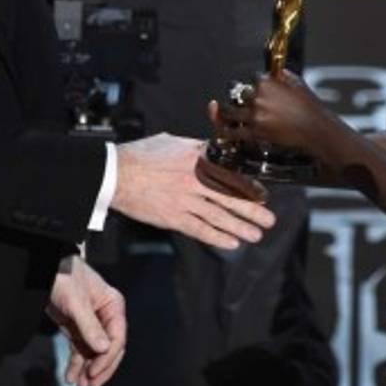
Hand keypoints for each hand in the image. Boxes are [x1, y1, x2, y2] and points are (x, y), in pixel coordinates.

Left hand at [47, 256, 126, 385]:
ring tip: (79, 385)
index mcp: (113, 305)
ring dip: (88, 369)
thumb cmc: (63, 275)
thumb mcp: (75, 301)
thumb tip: (104, 348)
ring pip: (95, 353)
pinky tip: (71, 376)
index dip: (107, 357)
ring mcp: (92, 323)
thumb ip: (89, 325)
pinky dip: (77, 364)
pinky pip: (81, 350)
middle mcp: (106, 316)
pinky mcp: (78, 328)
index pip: (117, 337)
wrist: (44, 268)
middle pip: (109, 348)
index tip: (94, 371)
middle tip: (90, 384)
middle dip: (100, 367)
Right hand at [112, 133, 275, 249]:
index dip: (248, 185)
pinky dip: (217, 237)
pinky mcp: (173, 217)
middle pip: (230, 197)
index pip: (229, 172)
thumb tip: (212, 148)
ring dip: (241, 227)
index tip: (262, 193)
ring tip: (256, 234)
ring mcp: (184, 200)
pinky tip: (232, 243)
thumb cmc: (141, 155)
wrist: (115, 174)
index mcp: (196, 158)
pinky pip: (200, 229)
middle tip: (269, 218)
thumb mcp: (173, 142)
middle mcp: (194, 180)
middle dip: (253, 210)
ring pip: (219, 216)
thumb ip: (195, 146)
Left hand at [208, 72, 344, 159]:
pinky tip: (224, 130)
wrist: (315, 129)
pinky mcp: (255, 132)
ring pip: (229, 112)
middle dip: (235, 96)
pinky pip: (233, 131)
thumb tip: (273, 72)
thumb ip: (281, 75)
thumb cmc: (309, 106)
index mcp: (267, 82)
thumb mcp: (297, 82)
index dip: (252, 84)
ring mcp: (255, 115)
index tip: (252, 88)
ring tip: (224, 113)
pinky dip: (226, 131)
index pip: (251, 78)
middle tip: (234, 101)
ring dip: (225, 112)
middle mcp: (258, 97)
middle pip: (236, 93)